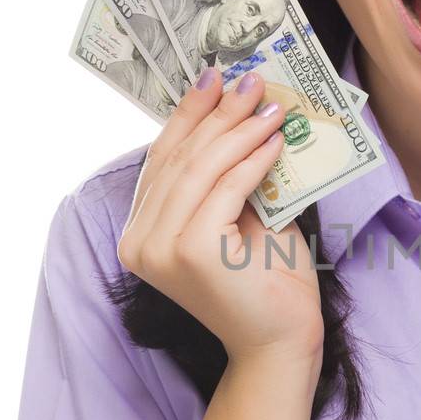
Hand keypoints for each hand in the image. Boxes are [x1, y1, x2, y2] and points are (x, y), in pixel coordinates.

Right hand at [117, 67, 324, 365]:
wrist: (281, 341)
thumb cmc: (266, 281)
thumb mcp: (240, 215)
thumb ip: (227, 175)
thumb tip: (239, 109)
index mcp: (141, 234)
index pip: (163, 161)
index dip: (188, 115)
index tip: (214, 78)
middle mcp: (138, 243)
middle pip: (180, 159)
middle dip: (217, 113)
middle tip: (250, 80)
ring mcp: (160, 249)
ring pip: (201, 169)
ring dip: (238, 129)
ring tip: (270, 105)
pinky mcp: (191, 251)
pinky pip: (225, 188)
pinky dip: (252, 159)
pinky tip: (275, 140)